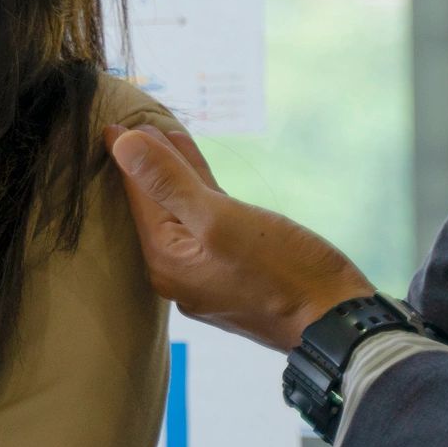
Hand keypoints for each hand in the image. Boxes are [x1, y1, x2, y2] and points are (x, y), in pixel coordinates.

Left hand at [105, 123, 375, 352]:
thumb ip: (169, 182)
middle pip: (153, 204)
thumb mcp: (221, 220)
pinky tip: (197, 164)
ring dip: (172, 172)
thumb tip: (122, 146)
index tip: (110, 123)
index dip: (126, 155)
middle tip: (130, 124)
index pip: (137, 196)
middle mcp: (176, 271)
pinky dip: (199, 189)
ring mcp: (204, 271)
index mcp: (165, 260)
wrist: (338, 323)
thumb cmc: (284, 273)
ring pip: (180, 209)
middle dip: (144, 164)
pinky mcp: (233, 267)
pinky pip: (205, 220)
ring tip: (159, 133)